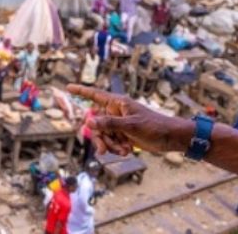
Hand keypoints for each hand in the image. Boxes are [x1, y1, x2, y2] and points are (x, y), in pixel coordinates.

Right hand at [67, 84, 193, 155]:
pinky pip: (111, 142)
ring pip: (102, 136)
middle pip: (95, 124)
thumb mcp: (131, 125)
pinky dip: (117, 148)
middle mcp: (116, 112)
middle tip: (104, 151)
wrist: (169, 138)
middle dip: (99, 138)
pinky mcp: (123, 135)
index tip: (67, 86)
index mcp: (118, 103)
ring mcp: (119, 124)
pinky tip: (128, 151)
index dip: (81, 91)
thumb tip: (88, 121)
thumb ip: (109, 124)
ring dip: (110, 145)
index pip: (95, 95)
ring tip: (124, 151)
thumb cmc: (154, 126)